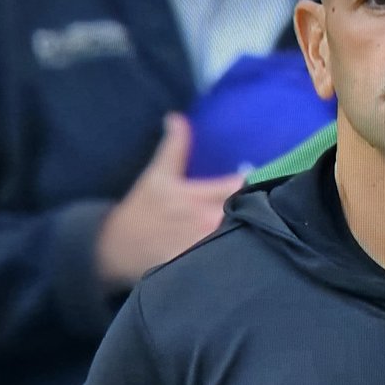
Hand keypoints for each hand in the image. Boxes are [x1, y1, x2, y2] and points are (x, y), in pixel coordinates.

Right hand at [96, 114, 245, 291]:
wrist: (117, 248)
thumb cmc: (142, 209)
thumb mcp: (157, 175)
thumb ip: (174, 146)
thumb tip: (176, 117)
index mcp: (195, 196)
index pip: (239, 186)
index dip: (251, 183)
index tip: (260, 180)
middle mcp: (203, 220)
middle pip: (245, 212)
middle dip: (255, 207)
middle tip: (266, 205)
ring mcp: (203, 246)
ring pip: (240, 236)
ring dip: (250, 231)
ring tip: (261, 228)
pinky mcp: (201, 267)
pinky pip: (229, 260)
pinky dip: (238, 254)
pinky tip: (248, 253)